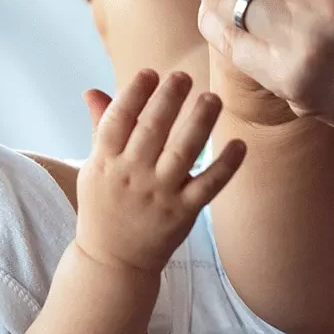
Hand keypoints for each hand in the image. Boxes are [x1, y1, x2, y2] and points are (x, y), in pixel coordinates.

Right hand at [73, 70, 245, 276]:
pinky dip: (226, 166)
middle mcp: (131, 176)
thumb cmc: (103, 206)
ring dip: (199, 123)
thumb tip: (93, 90)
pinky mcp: (183, 213)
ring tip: (212, 98)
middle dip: (168, 99)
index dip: (133, 94)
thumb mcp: (94, 168)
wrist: (112, 260)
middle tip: (184, 75)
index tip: (150, 72)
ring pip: (182, 153)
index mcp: (105, 161)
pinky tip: (239, 144)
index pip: (118, 120)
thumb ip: (100, 128)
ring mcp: (158, 195)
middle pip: (151, 130)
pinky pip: (208, 186)